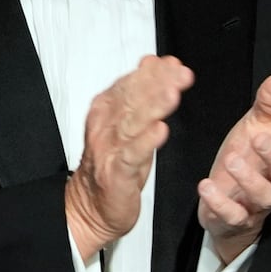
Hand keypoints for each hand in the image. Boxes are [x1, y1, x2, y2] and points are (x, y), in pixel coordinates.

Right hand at [67, 55, 194, 260]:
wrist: (91, 208)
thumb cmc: (113, 165)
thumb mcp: (128, 124)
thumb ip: (141, 93)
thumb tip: (155, 63)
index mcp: (105, 111)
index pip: (129, 84)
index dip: (152, 73)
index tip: (173, 64)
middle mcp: (105, 126)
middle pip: (131, 99)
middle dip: (157, 84)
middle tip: (179, 74)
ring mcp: (109, 149)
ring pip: (132, 122)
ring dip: (153, 106)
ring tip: (172, 94)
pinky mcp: (116, 172)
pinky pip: (131, 154)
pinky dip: (145, 142)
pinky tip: (159, 131)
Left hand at [197, 74, 270, 264]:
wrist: (224, 200)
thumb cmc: (248, 159)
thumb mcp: (255, 128)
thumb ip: (268, 107)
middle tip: (258, 138)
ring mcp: (260, 204)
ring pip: (264, 196)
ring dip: (249, 179)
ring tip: (231, 160)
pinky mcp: (238, 219)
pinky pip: (234, 215)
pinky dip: (220, 203)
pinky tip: (206, 186)